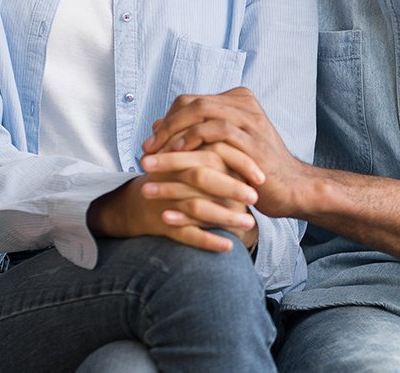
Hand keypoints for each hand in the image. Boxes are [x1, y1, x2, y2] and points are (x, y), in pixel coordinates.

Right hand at [140, 144, 259, 252]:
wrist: (139, 201)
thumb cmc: (176, 176)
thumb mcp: (191, 158)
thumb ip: (218, 153)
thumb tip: (258, 154)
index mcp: (183, 154)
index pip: (213, 153)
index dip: (238, 163)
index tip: (260, 176)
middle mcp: (172, 176)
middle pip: (202, 178)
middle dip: (231, 188)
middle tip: (255, 197)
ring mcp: (166, 201)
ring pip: (196, 208)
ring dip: (224, 216)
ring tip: (250, 223)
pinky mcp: (163, 225)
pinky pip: (186, 234)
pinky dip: (208, 240)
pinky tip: (229, 246)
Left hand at [144, 87, 309, 219]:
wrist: (292, 187)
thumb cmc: (255, 170)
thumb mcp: (225, 147)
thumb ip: (197, 134)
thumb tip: (157, 125)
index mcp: (238, 101)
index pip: (191, 101)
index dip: (167, 120)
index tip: (150, 142)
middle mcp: (244, 104)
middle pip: (194, 103)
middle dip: (165, 126)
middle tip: (146, 149)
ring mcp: (250, 121)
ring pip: (202, 113)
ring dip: (173, 134)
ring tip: (154, 155)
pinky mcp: (252, 140)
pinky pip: (216, 132)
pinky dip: (193, 140)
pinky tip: (178, 154)